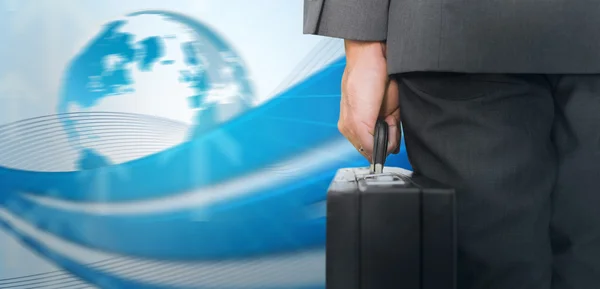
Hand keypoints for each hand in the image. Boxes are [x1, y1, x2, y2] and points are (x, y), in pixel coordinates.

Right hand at [338, 40, 399, 162]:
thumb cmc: (361, 78)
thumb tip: (376, 158)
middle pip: (378, 146)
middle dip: (384, 142)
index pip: (364, 150)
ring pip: (389, 139)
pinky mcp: (393, 110)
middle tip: (385, 127)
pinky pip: (397, 129)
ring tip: (389, 119)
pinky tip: (395, 123)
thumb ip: (365, 139)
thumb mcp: (358, 115)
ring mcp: (379, 117)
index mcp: (350, 126)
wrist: (376, 54)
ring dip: (392, 135)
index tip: (380, 147)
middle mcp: (363, 124)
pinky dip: (398, 131)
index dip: (374, 151)